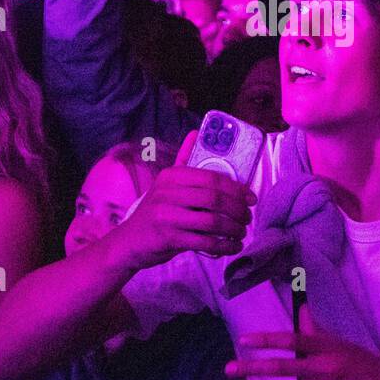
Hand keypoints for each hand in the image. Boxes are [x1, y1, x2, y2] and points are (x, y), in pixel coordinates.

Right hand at [112, 131, 254, 270]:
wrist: (128, 242)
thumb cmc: (155, 212)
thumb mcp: (166, 185)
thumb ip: (183, 161)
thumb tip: (196, 132)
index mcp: (171, 176)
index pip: (211, 178)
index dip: (236, 188)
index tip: (250, 198)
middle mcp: (167, 193)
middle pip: (214, 199)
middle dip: (237, 209)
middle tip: (247, 217)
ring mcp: (166, 216)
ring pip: (212, 221)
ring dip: (233, 228)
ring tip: (241, 232)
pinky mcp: (168, 238)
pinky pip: (204, 242)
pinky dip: (223, 246)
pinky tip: (232, 247)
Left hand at [224, 309, 379, 379]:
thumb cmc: (363, 364)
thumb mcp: (339, 343)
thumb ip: (314, 330)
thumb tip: (299, 309)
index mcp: (327, 347)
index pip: (292, 340)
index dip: (267, 340)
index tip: (244, 340)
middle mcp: (325, 368)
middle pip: (283, 367)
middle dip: (252, 368)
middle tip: (229, 369)